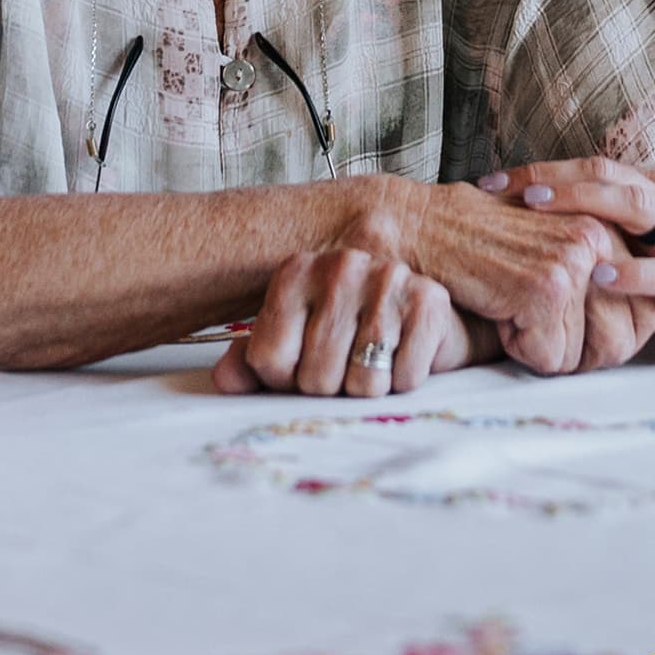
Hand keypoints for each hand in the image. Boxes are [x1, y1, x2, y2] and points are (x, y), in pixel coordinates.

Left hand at [212, 248, 471, 396]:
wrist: (424, 317)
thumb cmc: (349, 334)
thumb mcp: (295, 342)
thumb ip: (253, 361)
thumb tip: (225, 380)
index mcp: (296, 272)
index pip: (269, 359)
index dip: (285, 380)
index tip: (304, 364)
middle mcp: (340, 265)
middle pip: (316, 378)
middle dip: (332, 389)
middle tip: (346, 365)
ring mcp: (386, 278)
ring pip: (362, 383)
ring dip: (369, 388)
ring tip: (376, 360)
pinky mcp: (429, 300)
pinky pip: (404, 378)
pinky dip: (405, 381)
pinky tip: (404, 355)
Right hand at [405, 181, 626, 375]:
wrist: (424, 226)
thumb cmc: (483, 243)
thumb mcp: (554, 249)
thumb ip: (599, 276)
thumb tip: (640, 328)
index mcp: (610, 226)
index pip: (647, 315)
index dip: (606, 338)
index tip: (566, 323)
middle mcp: (601, 237)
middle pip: (623, 340)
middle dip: (579, 351)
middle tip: (535, 322)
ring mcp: (576, 261)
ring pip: (585, 355)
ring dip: (545, 349)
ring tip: (513, 306)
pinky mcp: (546, 288)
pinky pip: (550, 359)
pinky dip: (517, 348)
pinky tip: (497, 308)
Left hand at [499, 157, 654, 361]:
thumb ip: (617, 229)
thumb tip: (549, 232)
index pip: (593, 168)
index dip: (541, 170)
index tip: (490, 182)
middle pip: (607, 174)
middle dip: (550, 177)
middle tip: (499, 188)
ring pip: (637, 206)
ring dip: (584, 203)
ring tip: (539, 208)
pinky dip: (631, 270)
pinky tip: (598, 274)